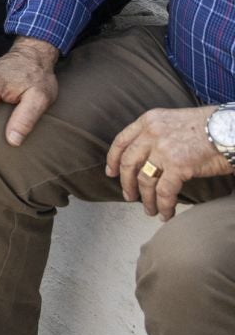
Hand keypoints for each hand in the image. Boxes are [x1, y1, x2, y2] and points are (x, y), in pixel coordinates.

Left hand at [107, 106, 232, 219]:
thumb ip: (157, 133)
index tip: (110, 173)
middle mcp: (151, 133)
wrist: (230, 129)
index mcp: (149, 120)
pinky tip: (166, 214)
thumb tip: (149, 155)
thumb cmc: (209, 126)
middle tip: (129, 197)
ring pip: (145, 180)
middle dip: (127, 183)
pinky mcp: (178, 166)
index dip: (113, 159)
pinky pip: (164, 192)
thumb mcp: (174, 121)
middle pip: (128, 163)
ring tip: (150, 210)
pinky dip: (164, 206)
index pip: (121, 141)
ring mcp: (163, 149)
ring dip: (146, 199)